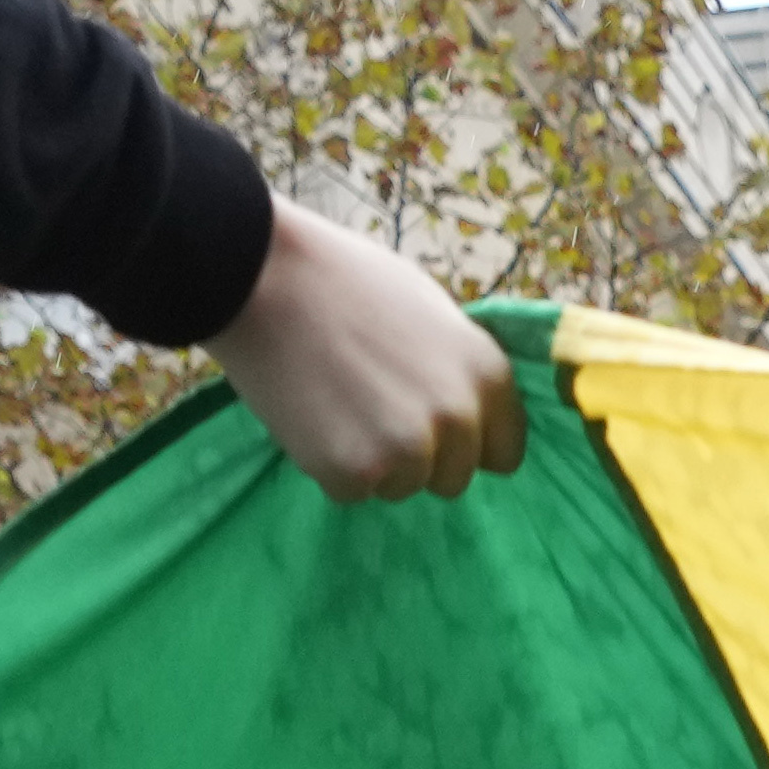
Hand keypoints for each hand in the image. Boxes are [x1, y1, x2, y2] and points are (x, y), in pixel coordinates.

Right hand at [214, 203, 522, 502]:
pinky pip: (352, 492)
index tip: (434, 425)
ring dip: (373, 461)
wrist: (264, 276)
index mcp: (487, 374)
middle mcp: (458, 418)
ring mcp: (406, 450)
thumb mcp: (431, 311)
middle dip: (419, 456)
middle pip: (453, 479)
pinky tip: (312, 415)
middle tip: (371, 403)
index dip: (468, 442)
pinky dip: (330, 466)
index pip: (504, 454)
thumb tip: (472, 414)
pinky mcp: (353, 473)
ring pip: (402, 488)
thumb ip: (458, 369)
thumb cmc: (346, 281)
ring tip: (338, 401)